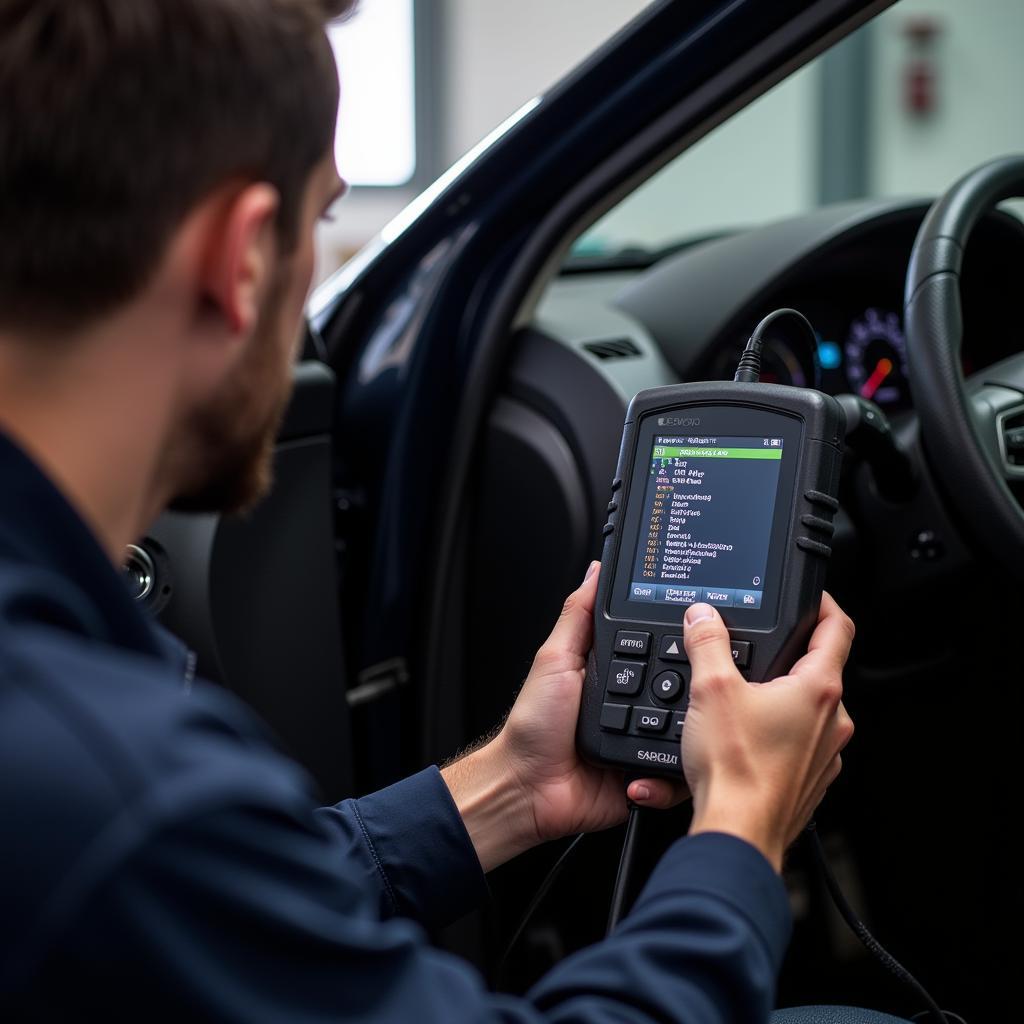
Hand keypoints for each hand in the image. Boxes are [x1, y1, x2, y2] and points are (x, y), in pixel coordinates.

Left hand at [442, 562, 685, 871]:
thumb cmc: (533, 725)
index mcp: (616, 675)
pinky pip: (675, 776)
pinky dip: (669, 776)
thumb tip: (595, 571)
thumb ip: (578, 614)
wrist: (526, 788)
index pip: (657, 650)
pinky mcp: (646, 775)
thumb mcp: (555, 658)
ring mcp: (643, 742)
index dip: (678, 642)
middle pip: (682, 691)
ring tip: (682, 732)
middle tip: (695, 688)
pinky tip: (649, 769)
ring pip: (688, 734)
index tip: (699, 632)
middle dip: (694, 692)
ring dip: (688, 735)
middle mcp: (634, 707)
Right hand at [681, 593, 855, 872]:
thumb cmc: (736, 769)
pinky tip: (741, 740)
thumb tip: (703, 616)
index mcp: (818, 689)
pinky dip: (774, 736)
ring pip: (807, 711)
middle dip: (787, 657)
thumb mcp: (711, 689)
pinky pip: (798, 745)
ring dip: (779, 699)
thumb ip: (708, 643)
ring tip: (740, 700)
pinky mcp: (810, 781)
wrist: (738, 834)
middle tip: (755, 651)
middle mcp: (833, 721)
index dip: (824, 603)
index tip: (812, 595)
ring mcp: (825, 754)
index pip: (837, 628)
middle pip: (819, 670)